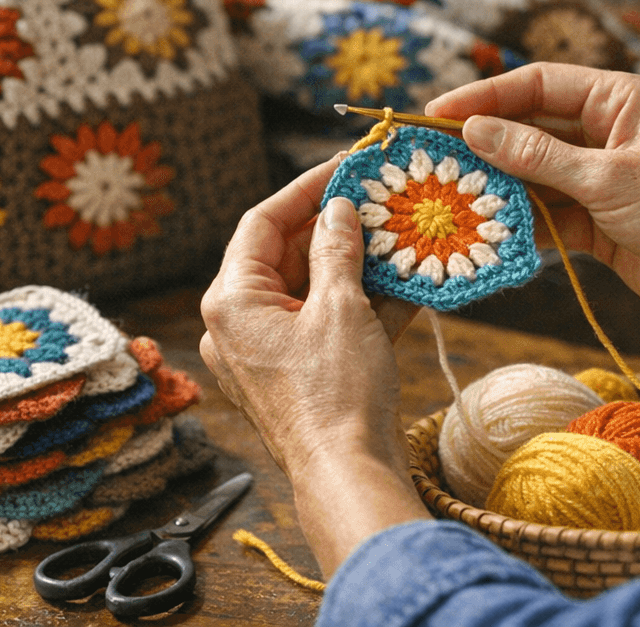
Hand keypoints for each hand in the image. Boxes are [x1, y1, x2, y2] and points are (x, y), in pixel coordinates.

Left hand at [199, 158, 427, 573]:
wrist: (348, 473)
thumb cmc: (336, 394)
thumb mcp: (342, 308)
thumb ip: (338, 249)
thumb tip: (339, 208)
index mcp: (232, 300)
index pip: (262, 222)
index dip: (305, 188)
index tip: (345, 165)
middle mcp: (240, 322)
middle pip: (287, 253)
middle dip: (337, 226)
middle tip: (380, 198)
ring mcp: (268, 349)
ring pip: (313, 287)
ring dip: (356, 262)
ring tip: (398, 232)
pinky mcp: (299, 371)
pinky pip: (327, 320)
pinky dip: (361, 300)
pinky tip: (407, 279)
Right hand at [427, 64, 639, 367]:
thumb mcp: (607, 179)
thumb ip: (537, 157)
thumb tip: (475, 131)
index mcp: (620, 99)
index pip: (540, 84)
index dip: (487, 96)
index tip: (439, 113)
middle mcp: (608, 131)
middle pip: (532, 127)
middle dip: (485, 144)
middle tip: (431, 157)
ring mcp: (603, 177)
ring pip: (536, 174)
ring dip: (498, 186)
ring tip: (448, 196)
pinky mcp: (600, 221)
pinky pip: (549, 214)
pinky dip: (521, 222)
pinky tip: (487, 230)